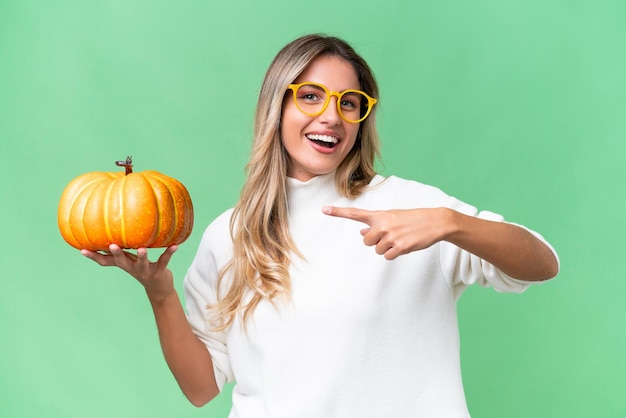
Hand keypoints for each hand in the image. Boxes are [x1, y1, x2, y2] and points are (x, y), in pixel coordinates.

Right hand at [81, 244, 177, 302]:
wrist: (159, 288)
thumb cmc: (142, 268)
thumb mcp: (129, 261)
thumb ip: (120, 251)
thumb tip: (108, 233)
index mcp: (123, 265)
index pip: (105, 261)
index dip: (94, 256)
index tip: (82, 249)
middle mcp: (132, 268)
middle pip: (121, 262)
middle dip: (116, 254)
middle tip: (111, 245)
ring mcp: (145, 271)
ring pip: (142, 264)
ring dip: (142, 256)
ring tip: (142, 248)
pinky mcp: (159, 271)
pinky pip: (164, 261)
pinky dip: (169, 253)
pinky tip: (174, 245)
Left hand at [322, 206, 451, 259]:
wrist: (434, 221)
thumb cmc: (411, 219)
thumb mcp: (392, 217)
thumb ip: (376, 224)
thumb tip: (362, 232)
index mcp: (379, 215)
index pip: (354, 213)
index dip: (338, 212)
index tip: (323, 209)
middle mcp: (382, 224)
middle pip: (366, 241)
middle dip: (376, 242)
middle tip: (390, 236)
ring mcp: (390, 236)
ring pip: (377, 250)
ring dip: (387, 248)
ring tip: (400, 239)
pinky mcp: (399, 247)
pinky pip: (387, 256)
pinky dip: (394, 254)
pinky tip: (404, 245)